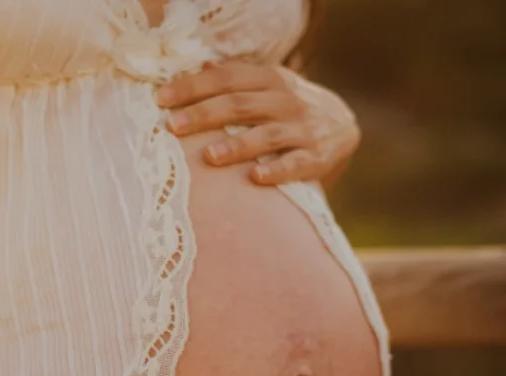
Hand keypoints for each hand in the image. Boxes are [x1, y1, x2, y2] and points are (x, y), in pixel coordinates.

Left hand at [157, 61, 360, 186]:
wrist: (344, 126)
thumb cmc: (291, 108)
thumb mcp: (269, 85)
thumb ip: (238, 79)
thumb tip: (200, 67)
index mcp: (270, 79)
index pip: (226, 78)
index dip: (193, 87)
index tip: (161, 99)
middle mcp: (286, 100)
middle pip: (240, 104)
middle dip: (204, 115)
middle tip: (173, 126)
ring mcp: (303, 128)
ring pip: (266, 135)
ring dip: (237, 145)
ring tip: (209, 156)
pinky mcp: (317, 156)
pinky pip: (296, 164)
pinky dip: (277, 171)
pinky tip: (256, 178)